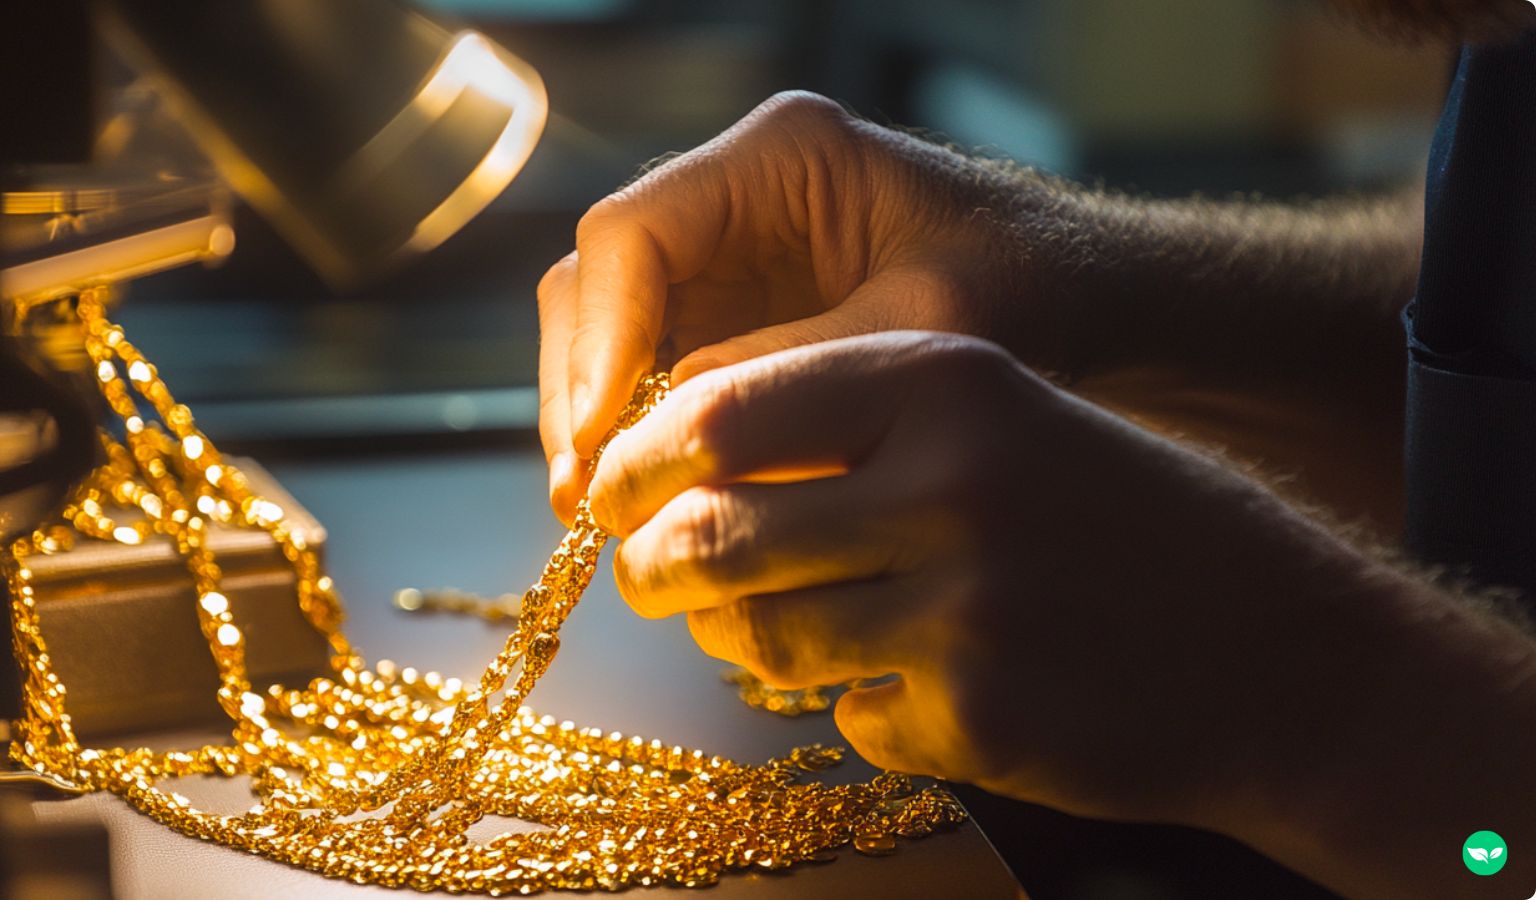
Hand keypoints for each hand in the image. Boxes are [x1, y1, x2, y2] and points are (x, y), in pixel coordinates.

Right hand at [539, 90, 1416, 532]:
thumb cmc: (1033, 288)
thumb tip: (664, 436)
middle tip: (590, 498)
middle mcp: (735, 197)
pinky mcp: (739, 318)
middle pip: (598, 285)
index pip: (632, 234)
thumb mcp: (923, 333)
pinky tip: (656, 502)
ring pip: (609, 333)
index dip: (599, 339)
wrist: (1093, 304)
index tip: (605, 438)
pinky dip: (642, 437)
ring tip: (608, 516)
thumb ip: (796, 372)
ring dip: (598, 422)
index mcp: (780, 157)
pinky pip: (653, 373)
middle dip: (582, 391)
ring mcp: (731, 260)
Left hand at [586, 331, 1395, 828]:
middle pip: (714, 532)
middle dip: (652, 565)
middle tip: (646, 577)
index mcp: (950, 381)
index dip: (641, 457)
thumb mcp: (1005, 418)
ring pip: (759, 640)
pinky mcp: (977, 721)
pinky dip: (857, 707)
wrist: (1288, 653)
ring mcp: (964, 611)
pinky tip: (921, 685)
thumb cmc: (1120, 522)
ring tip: (751, 632)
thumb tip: (685, 468)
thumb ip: (854, 429)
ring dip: (733, 642)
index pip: (725, 408)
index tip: (609, 489)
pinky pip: (849, 718)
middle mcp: (951, 483)